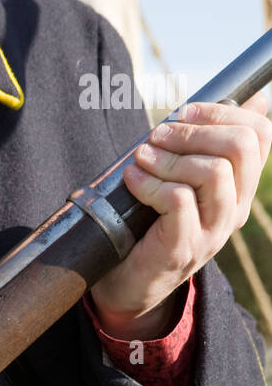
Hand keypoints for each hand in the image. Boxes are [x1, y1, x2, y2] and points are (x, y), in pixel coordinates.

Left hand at [90, 93, 271, 339]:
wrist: (127, 286)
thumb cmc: (149, 226)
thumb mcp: (183, 182)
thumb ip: (207, 147)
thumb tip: (252, 98)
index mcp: (238, 189)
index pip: (260, 135)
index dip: (222, 112)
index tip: (184, 114)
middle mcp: (233, 210)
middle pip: (241, 147)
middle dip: (196, 130)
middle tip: (158, 134)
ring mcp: (211, 232)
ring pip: (214, 171)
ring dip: (171, 156)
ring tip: (141, 158)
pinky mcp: (184, 247)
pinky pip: (178, 198)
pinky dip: (151, 182)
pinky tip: (133, 179)